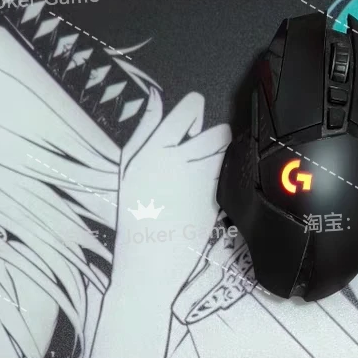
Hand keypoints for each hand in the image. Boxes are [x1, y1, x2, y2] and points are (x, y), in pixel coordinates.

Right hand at [114, 88, 230, 297]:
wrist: (149, 260)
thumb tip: (155, 97)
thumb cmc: (135, 214)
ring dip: (222, 159)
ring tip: (204, 173)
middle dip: (216, 138)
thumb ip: (145, 131)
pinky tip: (202, 196)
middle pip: (218, 133)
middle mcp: (183, 160)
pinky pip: (228, 181)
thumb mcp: (129, 168)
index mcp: (156, 148)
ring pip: (228, 156)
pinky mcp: (218, 201)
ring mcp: (205, 182)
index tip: (195, 111)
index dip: (194, 108)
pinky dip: (223, 183)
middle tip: (204, 148)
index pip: (188, 109)